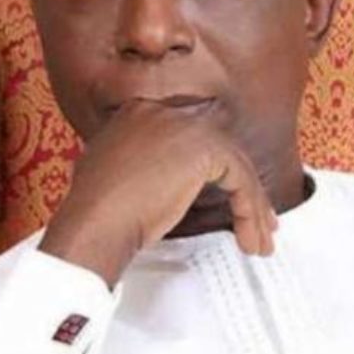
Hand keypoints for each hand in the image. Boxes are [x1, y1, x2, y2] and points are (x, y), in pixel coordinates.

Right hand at [38, 100, 277, 286]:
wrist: (95, 222)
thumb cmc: (97, 213)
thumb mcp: (111, 173)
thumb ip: (137, 165)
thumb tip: (160, 181)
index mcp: (139, 114)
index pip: (190, 140)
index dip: (215, 173)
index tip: (228, 199)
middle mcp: (162, 112)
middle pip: (217, 150)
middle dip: (242, 189)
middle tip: (256, 221)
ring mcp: (182, 126)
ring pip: (233, 165)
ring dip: (251, 206)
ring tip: (257, 240)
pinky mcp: (202, 147)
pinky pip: (239, 178)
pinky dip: (249, 208)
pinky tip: (249, 235)